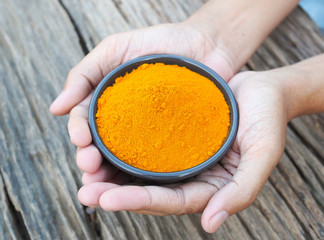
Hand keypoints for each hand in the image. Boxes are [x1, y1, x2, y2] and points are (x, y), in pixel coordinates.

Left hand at [74, 69, 288, 231]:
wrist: (263, 89)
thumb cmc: (267, 120)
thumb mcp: (262, 155)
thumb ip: (241, 191)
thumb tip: (209, 224)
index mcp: (209, 185)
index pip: (170, 200)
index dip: (138, 202)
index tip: (106, 200)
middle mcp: (190, 172)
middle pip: (148, 189)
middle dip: (114, 193)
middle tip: (84, 192)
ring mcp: (179, 153)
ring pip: (141, 167)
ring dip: (112, 171)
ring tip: (84, 169)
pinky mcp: (172, 131)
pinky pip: (144, 140)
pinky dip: (123, 144)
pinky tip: (101, 141)